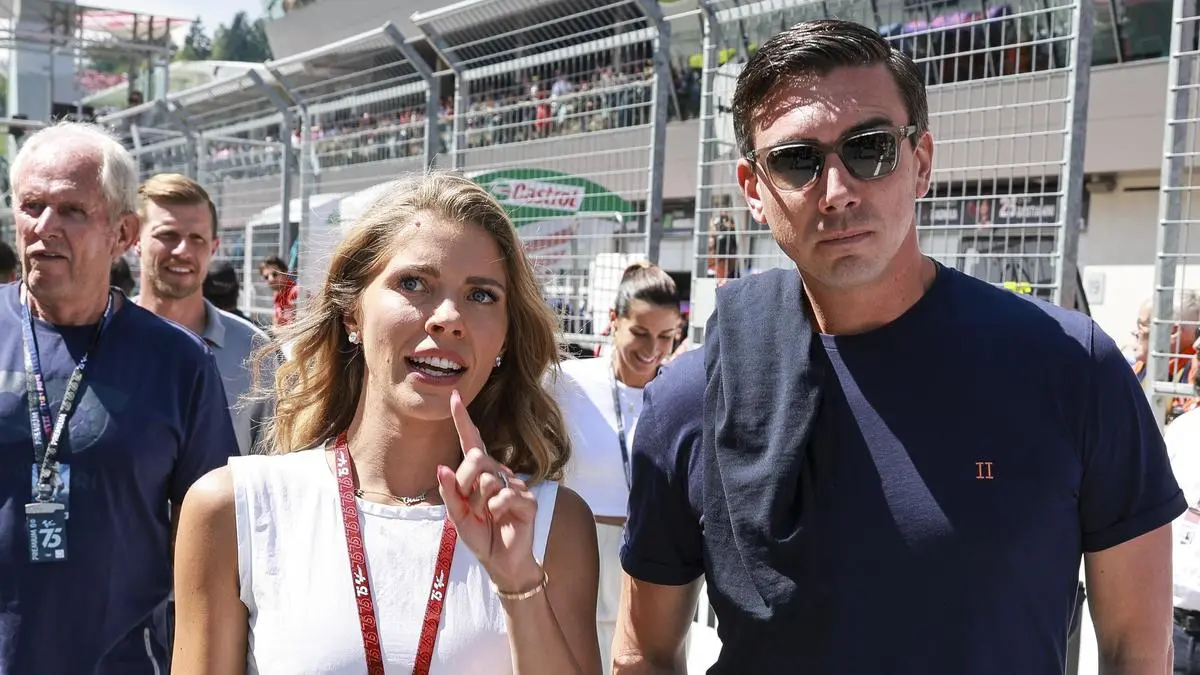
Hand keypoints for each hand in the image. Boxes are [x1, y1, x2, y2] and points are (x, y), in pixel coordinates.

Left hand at [437, 389, 542, 592]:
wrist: (501, 561)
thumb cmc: (481, 535)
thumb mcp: (457, 516)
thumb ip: (449, 493)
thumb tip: (442, 468)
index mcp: (480, 473)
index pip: (471, 441)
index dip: (462, 419)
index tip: (454, 396)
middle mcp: (499, 472)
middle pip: (476, 459)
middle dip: (464, 483)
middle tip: (469, 506)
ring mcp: (515, 484)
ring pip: (488, 479)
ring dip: (479, 503)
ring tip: (486, 516)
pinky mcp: (527, 500)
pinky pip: (504, 496)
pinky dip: (495, 510)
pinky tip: (500, 518)